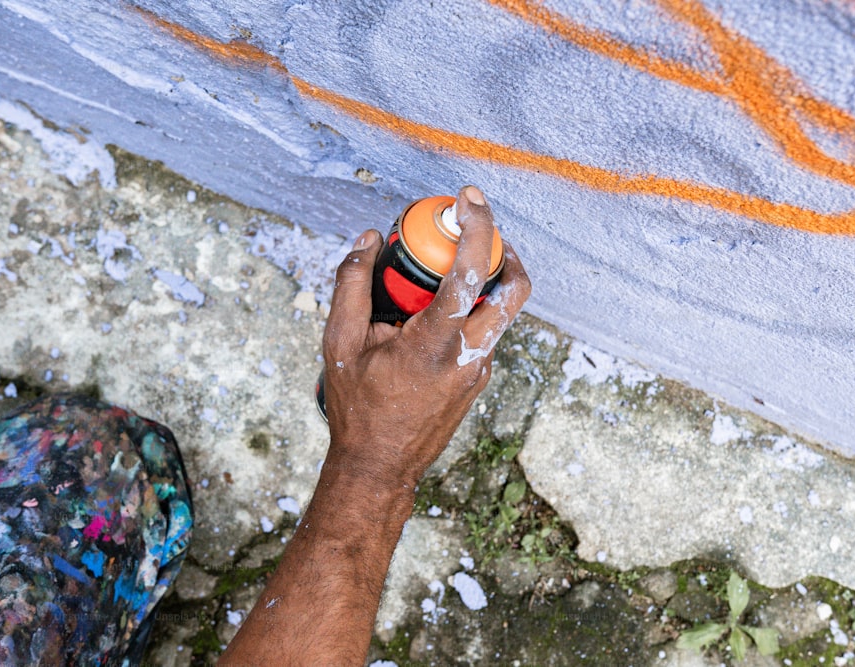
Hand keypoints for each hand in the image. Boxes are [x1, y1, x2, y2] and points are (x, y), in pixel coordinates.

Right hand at [321, 185, 531, 489]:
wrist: (380, 466)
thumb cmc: (358, 408)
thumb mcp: (340, 342)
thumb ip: (352, 283)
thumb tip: (369, 240)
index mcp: (437, 342)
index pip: (470, 272)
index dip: (478, 226)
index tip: (468, 198)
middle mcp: (470, 354)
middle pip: (515, 287)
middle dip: (502, 248)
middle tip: (471, 231)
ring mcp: (480, 368)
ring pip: (502, 309)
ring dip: (484, 279)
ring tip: (443, 270)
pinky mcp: (479, 377)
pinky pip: (484, 330)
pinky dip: (467, 308)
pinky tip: (429, 313)